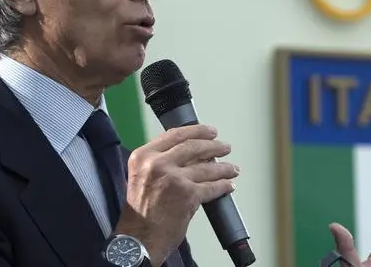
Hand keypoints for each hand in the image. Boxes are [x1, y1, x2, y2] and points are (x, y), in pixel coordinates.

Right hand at [113, 125, 238, 265]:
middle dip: (214, 146)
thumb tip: (189, 154)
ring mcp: (174, 178)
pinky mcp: (188, 195)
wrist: (138, 239)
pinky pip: (211, 187)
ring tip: (232, 168)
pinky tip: (228, 185)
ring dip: (223, 167)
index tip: (209, 131)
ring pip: (206, 167)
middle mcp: (158, 164)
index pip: (174, 135)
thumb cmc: (139, 211)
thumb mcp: (140, 176)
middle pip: (193, 147)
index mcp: (143, 156)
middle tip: (224, 147)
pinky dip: (223, 186)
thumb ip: (159, 162)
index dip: (196, 130)